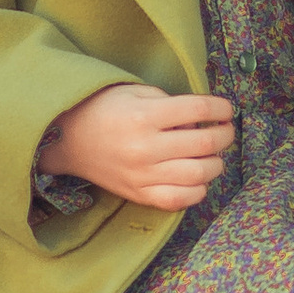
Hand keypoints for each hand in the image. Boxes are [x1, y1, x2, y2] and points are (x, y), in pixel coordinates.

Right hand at [39, 83, 235, 210]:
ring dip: (216, 164)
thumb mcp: (135, 92)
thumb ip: (170, 103)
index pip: (199, 111)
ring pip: (199, 175)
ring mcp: (142, 175)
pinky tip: (197, 178)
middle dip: (225, 135)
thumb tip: (200, 123)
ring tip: (213, 155)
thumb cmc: (103, 110)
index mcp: (145, 116)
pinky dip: (197, 190)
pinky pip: (179, 200)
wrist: (67, 140)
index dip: (221, 109)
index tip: (226, 109)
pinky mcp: (139, 194)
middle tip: (225, 131)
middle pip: (204, 144)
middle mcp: (145, 148)